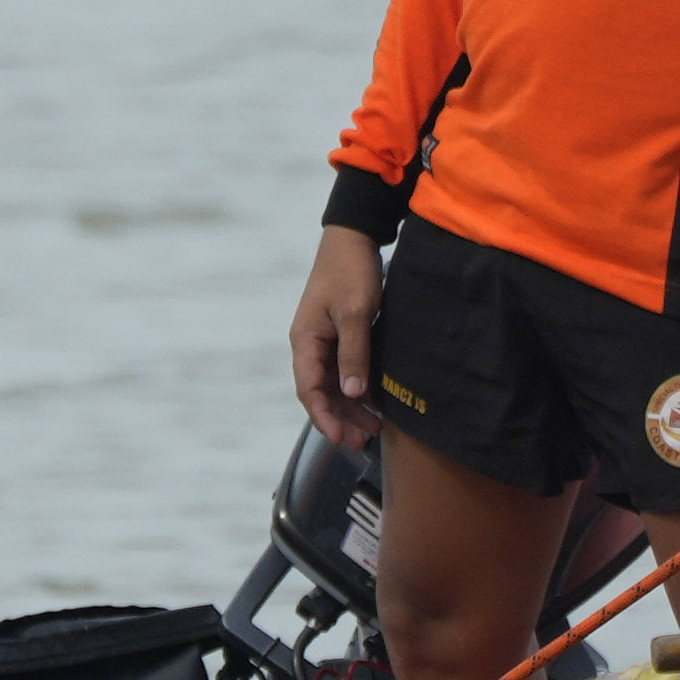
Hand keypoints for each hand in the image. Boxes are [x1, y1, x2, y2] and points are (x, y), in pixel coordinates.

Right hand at [289, 226, 386, 449]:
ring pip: (333, 385)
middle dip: (339, 419)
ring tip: (373, 428)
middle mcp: (310, 345)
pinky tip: (374, 402)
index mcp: (305, 341)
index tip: (341, 438)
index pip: (309, 389)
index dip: (324, 417)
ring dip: (350, 407)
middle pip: (320, 393)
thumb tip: (352, 393)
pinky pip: (343, 370)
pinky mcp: (338, 335)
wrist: (354, 237)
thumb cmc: (350, 270)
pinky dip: (357, 389)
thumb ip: (353, 354)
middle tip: (362, 441)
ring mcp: (323, 340)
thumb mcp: (354, 313)